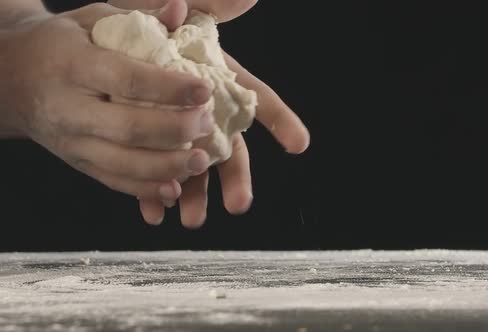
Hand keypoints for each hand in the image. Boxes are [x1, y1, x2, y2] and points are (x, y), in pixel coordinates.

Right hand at [0, 1, 214, 213]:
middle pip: (127, 129)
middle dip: (174, 130)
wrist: (9, 78)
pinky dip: (146, 189)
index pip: (127, 80)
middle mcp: (68, 108)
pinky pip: (112, 181)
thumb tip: (181, 11)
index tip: (205, 90)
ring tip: (200, 160)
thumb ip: (138, 16)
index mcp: (72, 64)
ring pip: (122, 164)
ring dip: (166, 167)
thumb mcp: (91, 19)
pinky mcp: (76, 162)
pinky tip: (175, 187)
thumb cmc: (60, 44)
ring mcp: (71, 141)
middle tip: (207, 123)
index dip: (169, 88)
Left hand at [108, 0, 310, 227]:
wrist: (93, 51)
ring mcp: (179, 132)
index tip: (299, 143)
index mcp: (216, 82)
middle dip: (235, 177)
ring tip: (189, 219)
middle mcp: (204, 112)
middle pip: (229, 147)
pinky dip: (153, 194)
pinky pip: (156, 173)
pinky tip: (152, 211)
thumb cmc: (140, 30)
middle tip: (239, 204)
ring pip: (194, 167)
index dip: (280, 120)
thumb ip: (208, 7)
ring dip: (193, 194)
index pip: (256, 99)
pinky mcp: (151, 147)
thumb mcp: (172, 16)